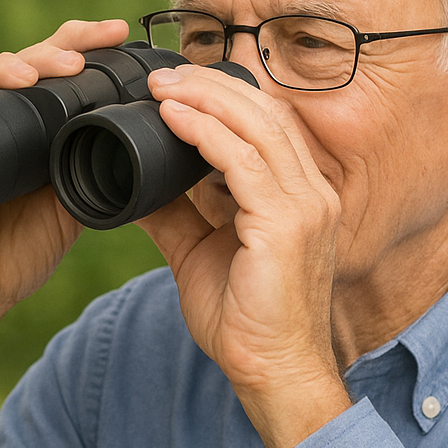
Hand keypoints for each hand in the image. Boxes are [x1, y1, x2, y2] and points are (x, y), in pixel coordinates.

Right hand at [0, 19, 131, 370]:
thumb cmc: (16, 253)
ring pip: (2, 71)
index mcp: (38, 131)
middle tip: (110, 33)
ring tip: (71, 61)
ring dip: (38, 59)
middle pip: (36, 61)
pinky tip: (21, 77)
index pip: (64, 75)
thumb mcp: (71, 209)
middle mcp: (3, 120)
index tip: (125, 36)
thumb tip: (147, 146)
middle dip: (74, 40)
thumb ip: (95, 175)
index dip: (93, 50)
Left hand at [136, 63, 351, 447]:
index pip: (268, 125)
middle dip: (212, 86)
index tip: (177, 85)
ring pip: (255, 126)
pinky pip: (241, 161)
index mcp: (299, 196)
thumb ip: (176, 214)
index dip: (226, 96)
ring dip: (205, 99)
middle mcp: (312, 193)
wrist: (272, 372)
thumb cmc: (245, 321)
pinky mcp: (285, 224)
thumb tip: (135, 186)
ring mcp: (304, 206)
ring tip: (162, 87)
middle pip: (265, 113)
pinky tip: (173, 118)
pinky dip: (205, 132)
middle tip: (163, 75)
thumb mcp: (200, 253)